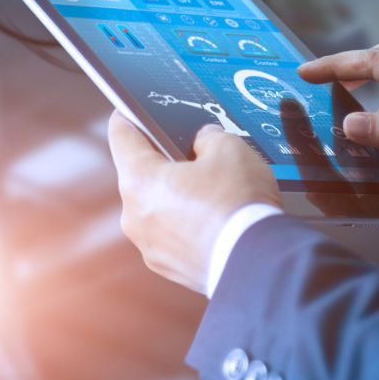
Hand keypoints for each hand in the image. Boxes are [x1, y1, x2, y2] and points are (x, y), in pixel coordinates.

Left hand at [108, 112, 281, 293]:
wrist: (257, 263)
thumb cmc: (238, 205)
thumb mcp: (230, 148)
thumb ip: (208, 137)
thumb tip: (204, 143)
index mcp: (139, 180)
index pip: (121, 136)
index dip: (128, 117)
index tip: (129, 112)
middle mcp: (134, 216)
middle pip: (141, 176)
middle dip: (165, 163)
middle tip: (195, 156)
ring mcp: (149, 246)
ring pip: (157, 208)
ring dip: (177, 198)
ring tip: (213, 193)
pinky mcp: (168, 267)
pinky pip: (172, 235)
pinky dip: (187, 226)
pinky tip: (215, 220)